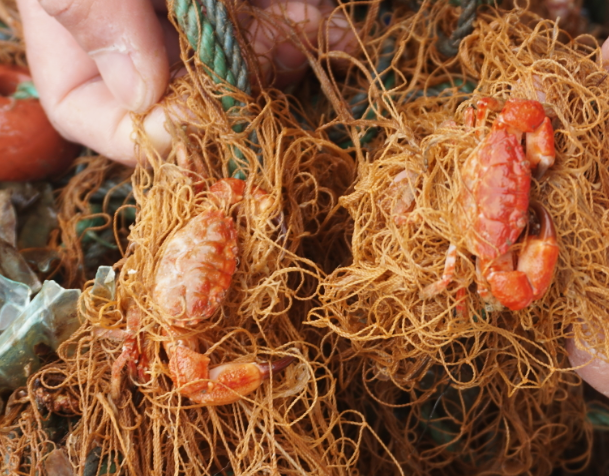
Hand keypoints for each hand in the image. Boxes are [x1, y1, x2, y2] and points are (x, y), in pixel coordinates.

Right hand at [17, 0, 353, 164]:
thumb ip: (91, 9)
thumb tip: (142, 93)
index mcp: (78, 30)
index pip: (93, 115)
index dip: (144, 136)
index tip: (194, 132)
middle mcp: (138, 29)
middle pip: (184, 96)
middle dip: (233, 99)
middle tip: (262, 86)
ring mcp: (195, 13)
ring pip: (243, 62)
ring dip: (282, 61)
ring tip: (312, 40)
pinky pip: (279, 22)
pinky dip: (310, 28)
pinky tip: (336, 32)